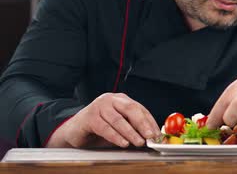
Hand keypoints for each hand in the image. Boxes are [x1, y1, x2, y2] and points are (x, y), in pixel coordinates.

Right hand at [45, 93, 160, 147]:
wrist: (74, 130)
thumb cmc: (99, 127)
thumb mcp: (118, 125)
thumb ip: (133, 127)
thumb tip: (150, 135)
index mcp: (121, 99)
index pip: (140, 108)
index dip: (149, 121)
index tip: (156, 133)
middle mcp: (110, 99)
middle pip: (131, 109)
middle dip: (142, 124)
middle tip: (150, 136)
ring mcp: (99, 106)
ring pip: (118, 119)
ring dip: (130, 132)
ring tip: (138, 141)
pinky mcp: (89, 117)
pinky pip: (105, 127)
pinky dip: (116, 136)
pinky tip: (123, 143)